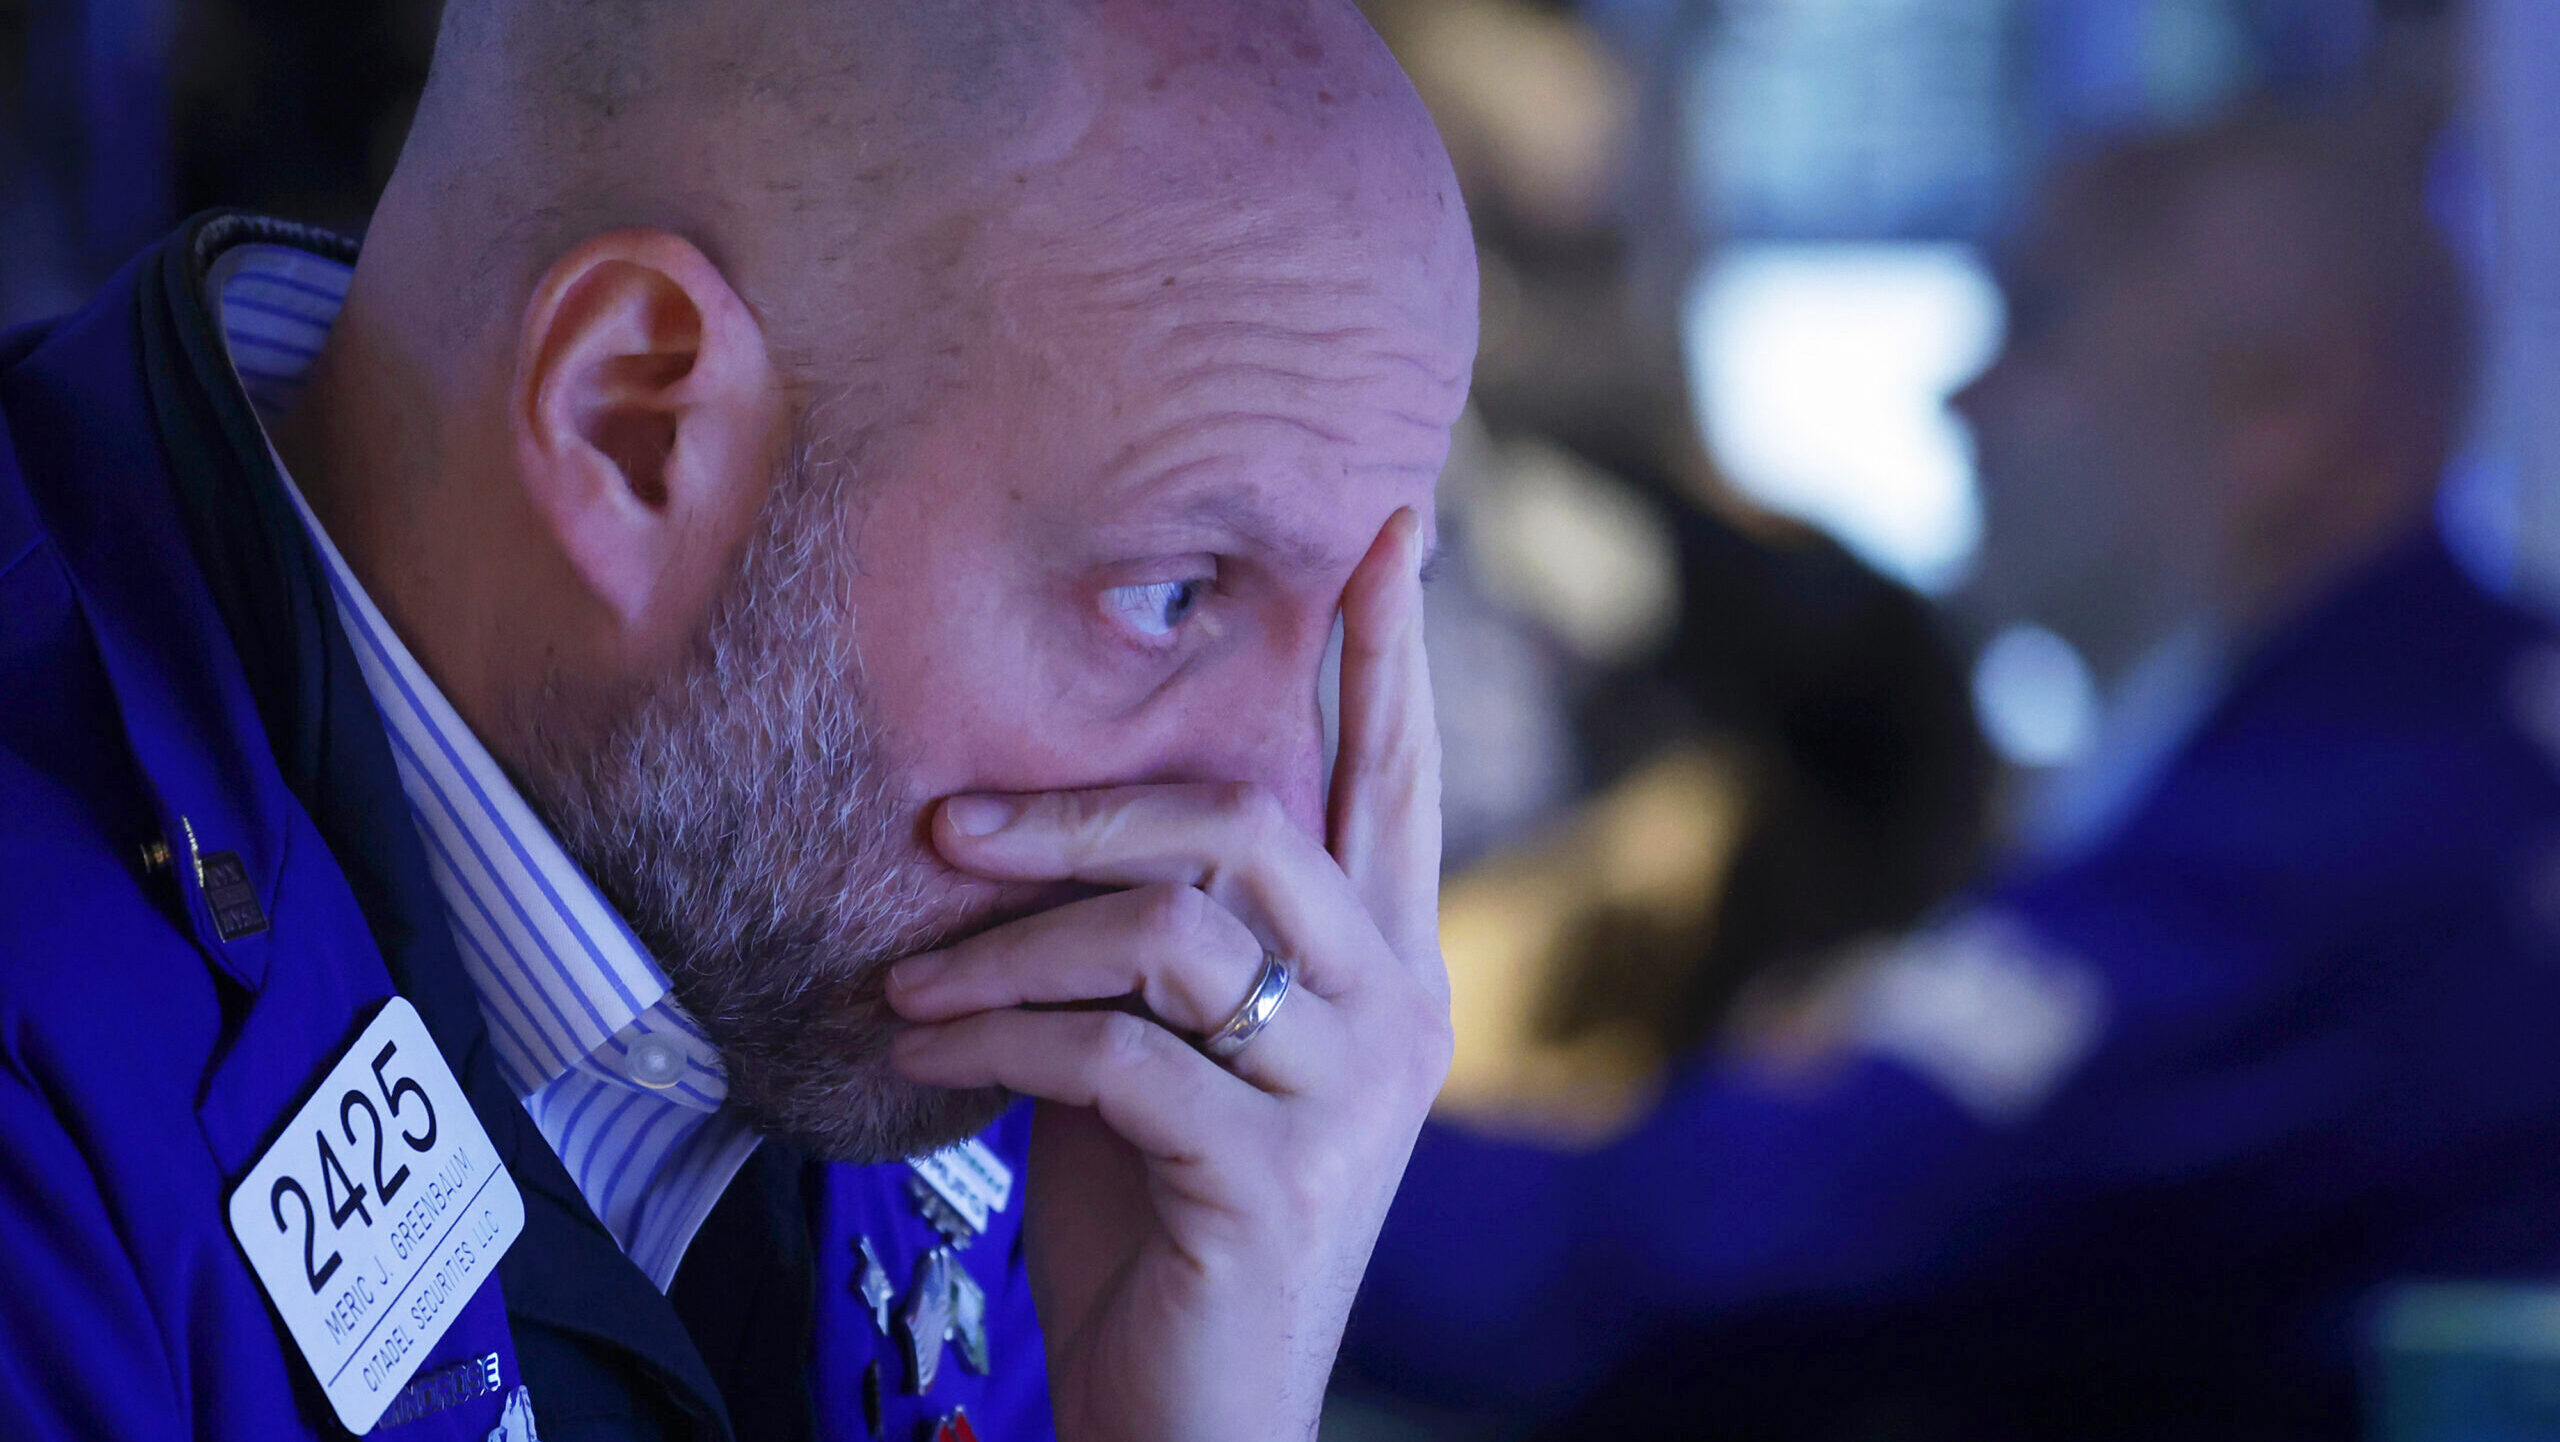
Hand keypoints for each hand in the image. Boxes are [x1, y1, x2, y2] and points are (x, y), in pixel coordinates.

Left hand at [886, 508, 1451, 1440]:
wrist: (1191, 1411)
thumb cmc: (1164, 1220)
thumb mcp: (1169, 1050)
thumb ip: (1156, 941)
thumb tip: (1038, 819)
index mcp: (1386, 963)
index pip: (1391, 773)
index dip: (1383, 649)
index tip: (1382, 526)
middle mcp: (1398, 1009)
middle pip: (1250, 823)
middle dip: (1085, 807)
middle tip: (949, 821)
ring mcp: (1348, 1093)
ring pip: (1174, 929)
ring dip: (1016, 938)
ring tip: (912, 966)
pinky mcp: (1273, 1173)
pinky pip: (1116, 1052)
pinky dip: (1004, 1034)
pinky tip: (929, 1040)